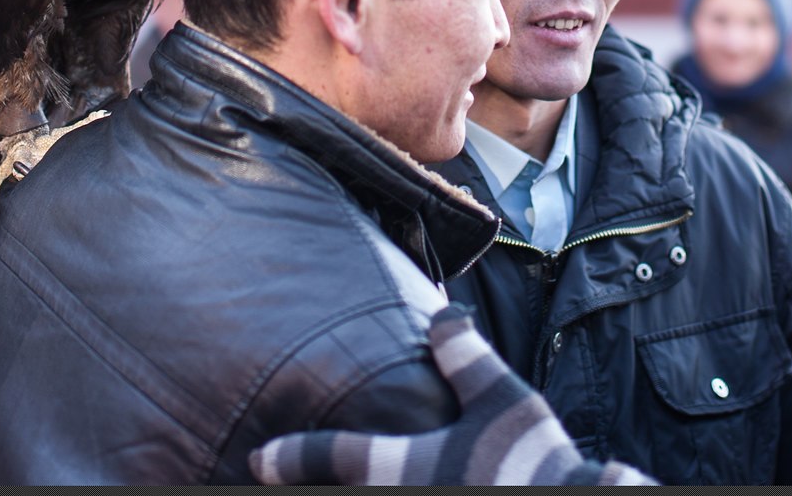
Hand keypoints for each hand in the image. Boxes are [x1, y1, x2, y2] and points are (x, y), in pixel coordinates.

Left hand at [249, 306, 653, 485]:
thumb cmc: (530, 461)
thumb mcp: (501, 397)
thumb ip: (465, 355)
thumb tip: (442, 313)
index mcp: (400, 467)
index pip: (335, 457)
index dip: (292, 458)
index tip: (260, 461)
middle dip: (312, 488)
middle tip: (278, 478)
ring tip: (332, 489)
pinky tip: (396, 491)